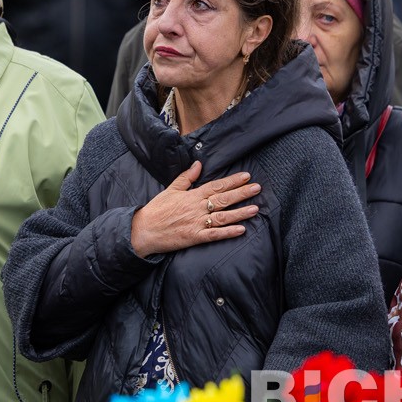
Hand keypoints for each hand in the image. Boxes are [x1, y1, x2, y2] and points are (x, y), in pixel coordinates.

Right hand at [130, 160, 259, 257]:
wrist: (143, 230)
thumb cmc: (157, 210)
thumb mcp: (171, 190)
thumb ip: (187, 177)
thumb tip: (199, 164)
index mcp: (192, 195)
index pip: (216, 186)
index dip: (232, 181)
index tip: (246, 176)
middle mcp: (197, 208)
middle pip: (223, 199)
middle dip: (242, 193)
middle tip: (257, 188)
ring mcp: (197, 223)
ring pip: (223, 216)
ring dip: (240, 213)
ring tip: (255, 209)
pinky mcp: (194, 237)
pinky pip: (215, 235)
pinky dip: (228, 232)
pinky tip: (242, 230)